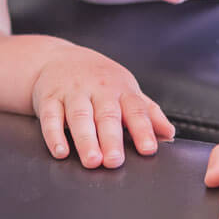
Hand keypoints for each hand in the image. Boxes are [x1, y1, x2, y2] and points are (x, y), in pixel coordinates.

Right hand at [31, 46, 174, 168]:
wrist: (56, 57)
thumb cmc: (99, 80)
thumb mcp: (126, 90)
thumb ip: (148, 113)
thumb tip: (169, 135)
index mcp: (121, 89)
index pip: (136, 109)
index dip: (143, 130)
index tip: (149, 149)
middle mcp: (98, 89)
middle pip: (106, 115)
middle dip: (111, 138)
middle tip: (115, 161)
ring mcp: (72, 92)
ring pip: (79, 116)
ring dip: (85, 139)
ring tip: (92, 161)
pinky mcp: (49, 98)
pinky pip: (50, 117)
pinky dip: (54, 135)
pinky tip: (61, 152)